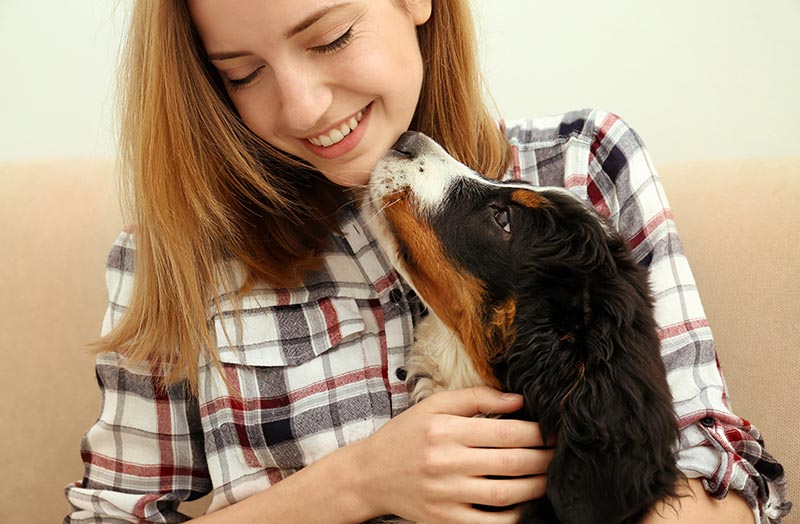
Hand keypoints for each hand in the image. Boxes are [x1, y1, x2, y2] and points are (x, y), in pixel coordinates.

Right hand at [353, 386, 552, 523]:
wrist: (370, 475)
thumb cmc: (406, 435)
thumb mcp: (433, 406)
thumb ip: (475, 398)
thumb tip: (518, 400)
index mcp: (445, 430)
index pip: (506, 432)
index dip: (538, 433)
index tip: (553, 432)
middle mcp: (446, 463)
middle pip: (511, 463)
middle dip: (544, 459)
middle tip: (560, 455)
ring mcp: (445, 495)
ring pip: (506, 494)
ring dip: (536, 486)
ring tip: (549, 477)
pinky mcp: (444, 520)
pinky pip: (489, 523)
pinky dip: (513, 516)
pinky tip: (524, 503)